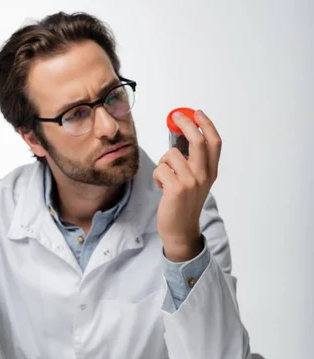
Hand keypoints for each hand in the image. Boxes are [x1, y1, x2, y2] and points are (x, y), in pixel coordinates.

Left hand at [153, 110, 221, 261]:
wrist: (180, 230)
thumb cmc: (183, 204)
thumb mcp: (196, 183)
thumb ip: (193, 163)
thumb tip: (181, 136)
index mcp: (211, 172)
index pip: (215, 142)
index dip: (206, 124)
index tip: (197, 113)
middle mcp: (204, 176)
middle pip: (197, 140)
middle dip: (185, 123)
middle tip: (176, 117)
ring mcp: (191, 182)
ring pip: (171, 155)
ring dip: (163, 162)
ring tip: (165, 176)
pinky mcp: (176, 189)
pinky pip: (161, 169)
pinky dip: (157, 176)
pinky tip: (161, 186)